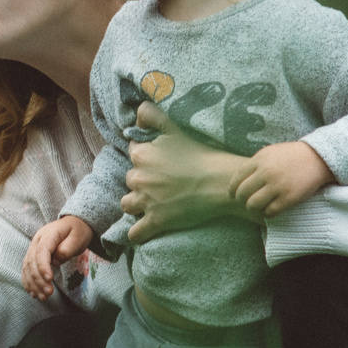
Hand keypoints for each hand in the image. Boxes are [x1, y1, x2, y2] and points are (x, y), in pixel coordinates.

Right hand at [20, 215, 94, 300]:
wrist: (73, 224)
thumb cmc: (77, 231)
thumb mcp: (77, 237)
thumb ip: (66, 249)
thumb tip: (55, 261)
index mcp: (48, 235)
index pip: (41, 252)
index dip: (43, 266)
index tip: (50, 279)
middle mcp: (36, 241)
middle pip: (32, 262)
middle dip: (38, 279)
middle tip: (49, 293)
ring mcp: (33, 248)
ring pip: (27, 268)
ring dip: (33, 284)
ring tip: (42, 297)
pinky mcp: (34, 255)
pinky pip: (27, 270)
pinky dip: (28, 282)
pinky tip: (33, 293)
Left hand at [120, 102, 260, 241]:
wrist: (220, 182)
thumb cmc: (200, 154)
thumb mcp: (174, 127)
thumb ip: (151, 115)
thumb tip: (135, 114)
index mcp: (140, 155)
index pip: (133, 154)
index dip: (146, 157)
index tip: (160, 162)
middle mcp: (138, 178)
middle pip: (130, 180)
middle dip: (142, 181)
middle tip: (163, 182)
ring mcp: (146, 201)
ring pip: (128, 204)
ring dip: (136, 204)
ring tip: (152, 203)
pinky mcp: (156, 221)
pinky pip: (135, 233)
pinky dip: (137, 233)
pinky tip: (144, 230)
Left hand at [231, 141, 332, 216]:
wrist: (317, 158)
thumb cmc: (291, 156)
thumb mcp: (270, 153)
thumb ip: (255, 164)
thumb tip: (239, 180)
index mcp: (259, 160)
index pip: (237, 178)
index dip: (232, 189)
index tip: (232, 195)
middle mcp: (266, 173)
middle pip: (243, 193)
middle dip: (241, 200)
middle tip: (244, 202)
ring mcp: (277, 186)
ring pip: (253, 204)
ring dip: (252, 208)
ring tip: (256, 207)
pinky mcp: (289, 198)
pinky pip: (270, 212)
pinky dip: (267, 213)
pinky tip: (269, 210)